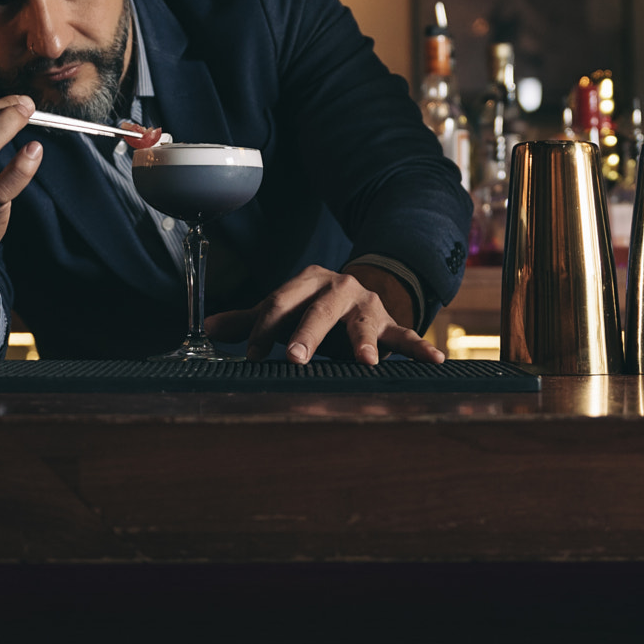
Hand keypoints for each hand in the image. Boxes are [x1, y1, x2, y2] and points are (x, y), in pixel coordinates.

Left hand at [203, 264, 444, 365]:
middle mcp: (338, 288)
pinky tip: (436, 360)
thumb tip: (207, 329)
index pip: (280, 303)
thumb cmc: (313, 307)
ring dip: (364, 342)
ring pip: (363, 324)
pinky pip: (407, 335)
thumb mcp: (285, 308)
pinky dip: (421, 348)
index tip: (250, 355)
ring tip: (366, 361)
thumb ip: (250, 319)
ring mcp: (367, 305)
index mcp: (307, 282)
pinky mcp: (391, 322)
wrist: (361, 291)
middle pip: (319, 310)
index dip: (263, 329)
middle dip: (307, 334)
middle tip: (294, 358)